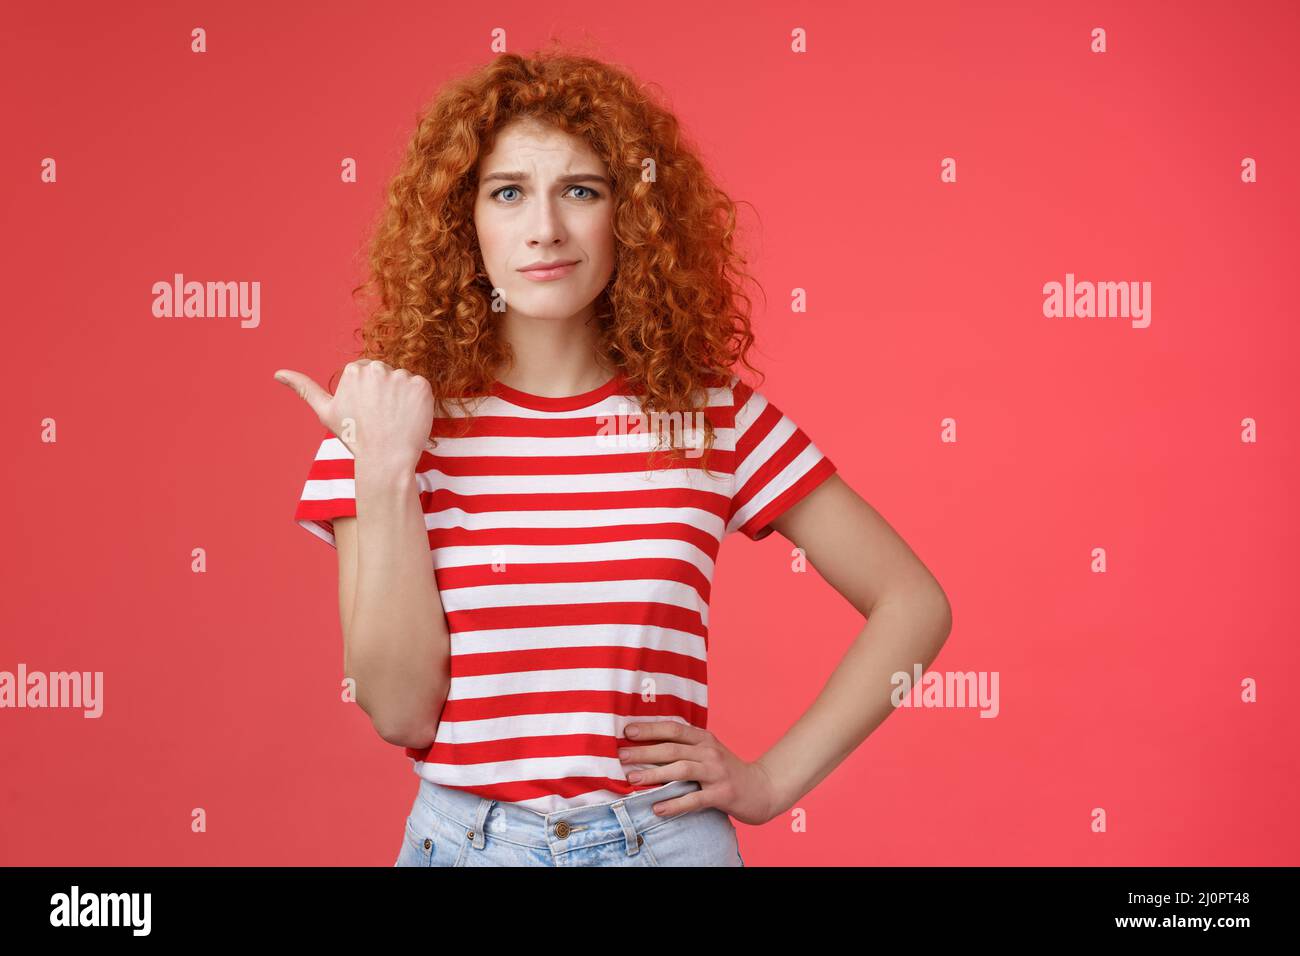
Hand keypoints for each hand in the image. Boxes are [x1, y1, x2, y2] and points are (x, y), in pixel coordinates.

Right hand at [274, 359, 434, 471]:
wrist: (385, 460)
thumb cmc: (354, 437)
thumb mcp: (326, 412)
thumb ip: (304, 388)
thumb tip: (277, 373)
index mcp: (354, 370)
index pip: (368, 372)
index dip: (369, 394)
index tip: (368, 412)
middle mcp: (377, 368)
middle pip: (386, 374)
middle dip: (385, 392)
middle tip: (381, 418)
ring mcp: (401, 377)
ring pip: (404, 382)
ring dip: (402, 397)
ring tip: (395, 420)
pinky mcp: (422, 386)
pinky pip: (422, 388)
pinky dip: (419, 402)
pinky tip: (409, 417)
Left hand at [618, 721, 781, 824]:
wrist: (762, 788)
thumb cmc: (727, 771)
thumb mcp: (708, 752)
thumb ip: (685, 748)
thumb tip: (648, 748)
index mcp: (704, 738)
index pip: (674, 729)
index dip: (650, 728)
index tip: (627, 730)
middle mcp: (710, 752)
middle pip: (672, 749)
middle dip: (644, 751)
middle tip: (621, 756)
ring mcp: (717, 773)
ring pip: (681, 770)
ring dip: (654, 774)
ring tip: (632, 779)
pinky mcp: (722, 794)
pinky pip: (694, 799)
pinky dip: (674, 804)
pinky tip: (657, 808)